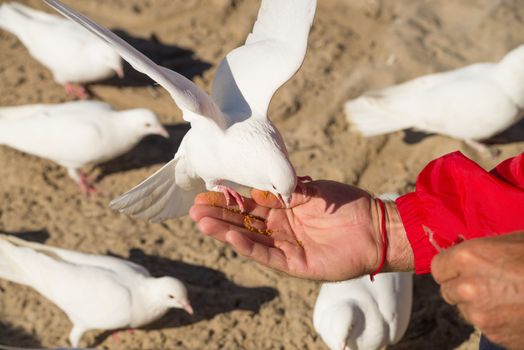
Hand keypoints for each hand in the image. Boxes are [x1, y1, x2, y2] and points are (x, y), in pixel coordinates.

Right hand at [190, 180, 412, 280]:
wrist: (375, 226)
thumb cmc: (345, 204)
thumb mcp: (311, 190)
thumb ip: (283, 190)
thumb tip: (255, 187)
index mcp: (283, 210)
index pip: (248, 205)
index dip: (227, 200)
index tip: (206, 194)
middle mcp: (281, 229)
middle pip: (244, 222)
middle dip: (219, 216)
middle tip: (194, 210)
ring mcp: (287, 247)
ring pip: (251, 239)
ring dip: (227, 231)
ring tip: (203, 223)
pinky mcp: (297, 264)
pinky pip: (269, 255)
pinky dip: (250, 246)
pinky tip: (231, 237)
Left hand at [432, 232, 523, 349]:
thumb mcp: (511, 241)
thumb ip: (481, 250)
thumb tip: (466, 254)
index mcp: (468, 257)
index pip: (438, 267)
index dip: (451, 267)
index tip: (462, 267)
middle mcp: (466, 287)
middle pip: (448, 290)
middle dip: (462, 286)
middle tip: (488, 282)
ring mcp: (480, 315)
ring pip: (465, 310)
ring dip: (479, 305)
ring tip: (509, 296)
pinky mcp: (495, 335)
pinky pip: (485, 326)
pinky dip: (496, 321)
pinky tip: (517, 310)